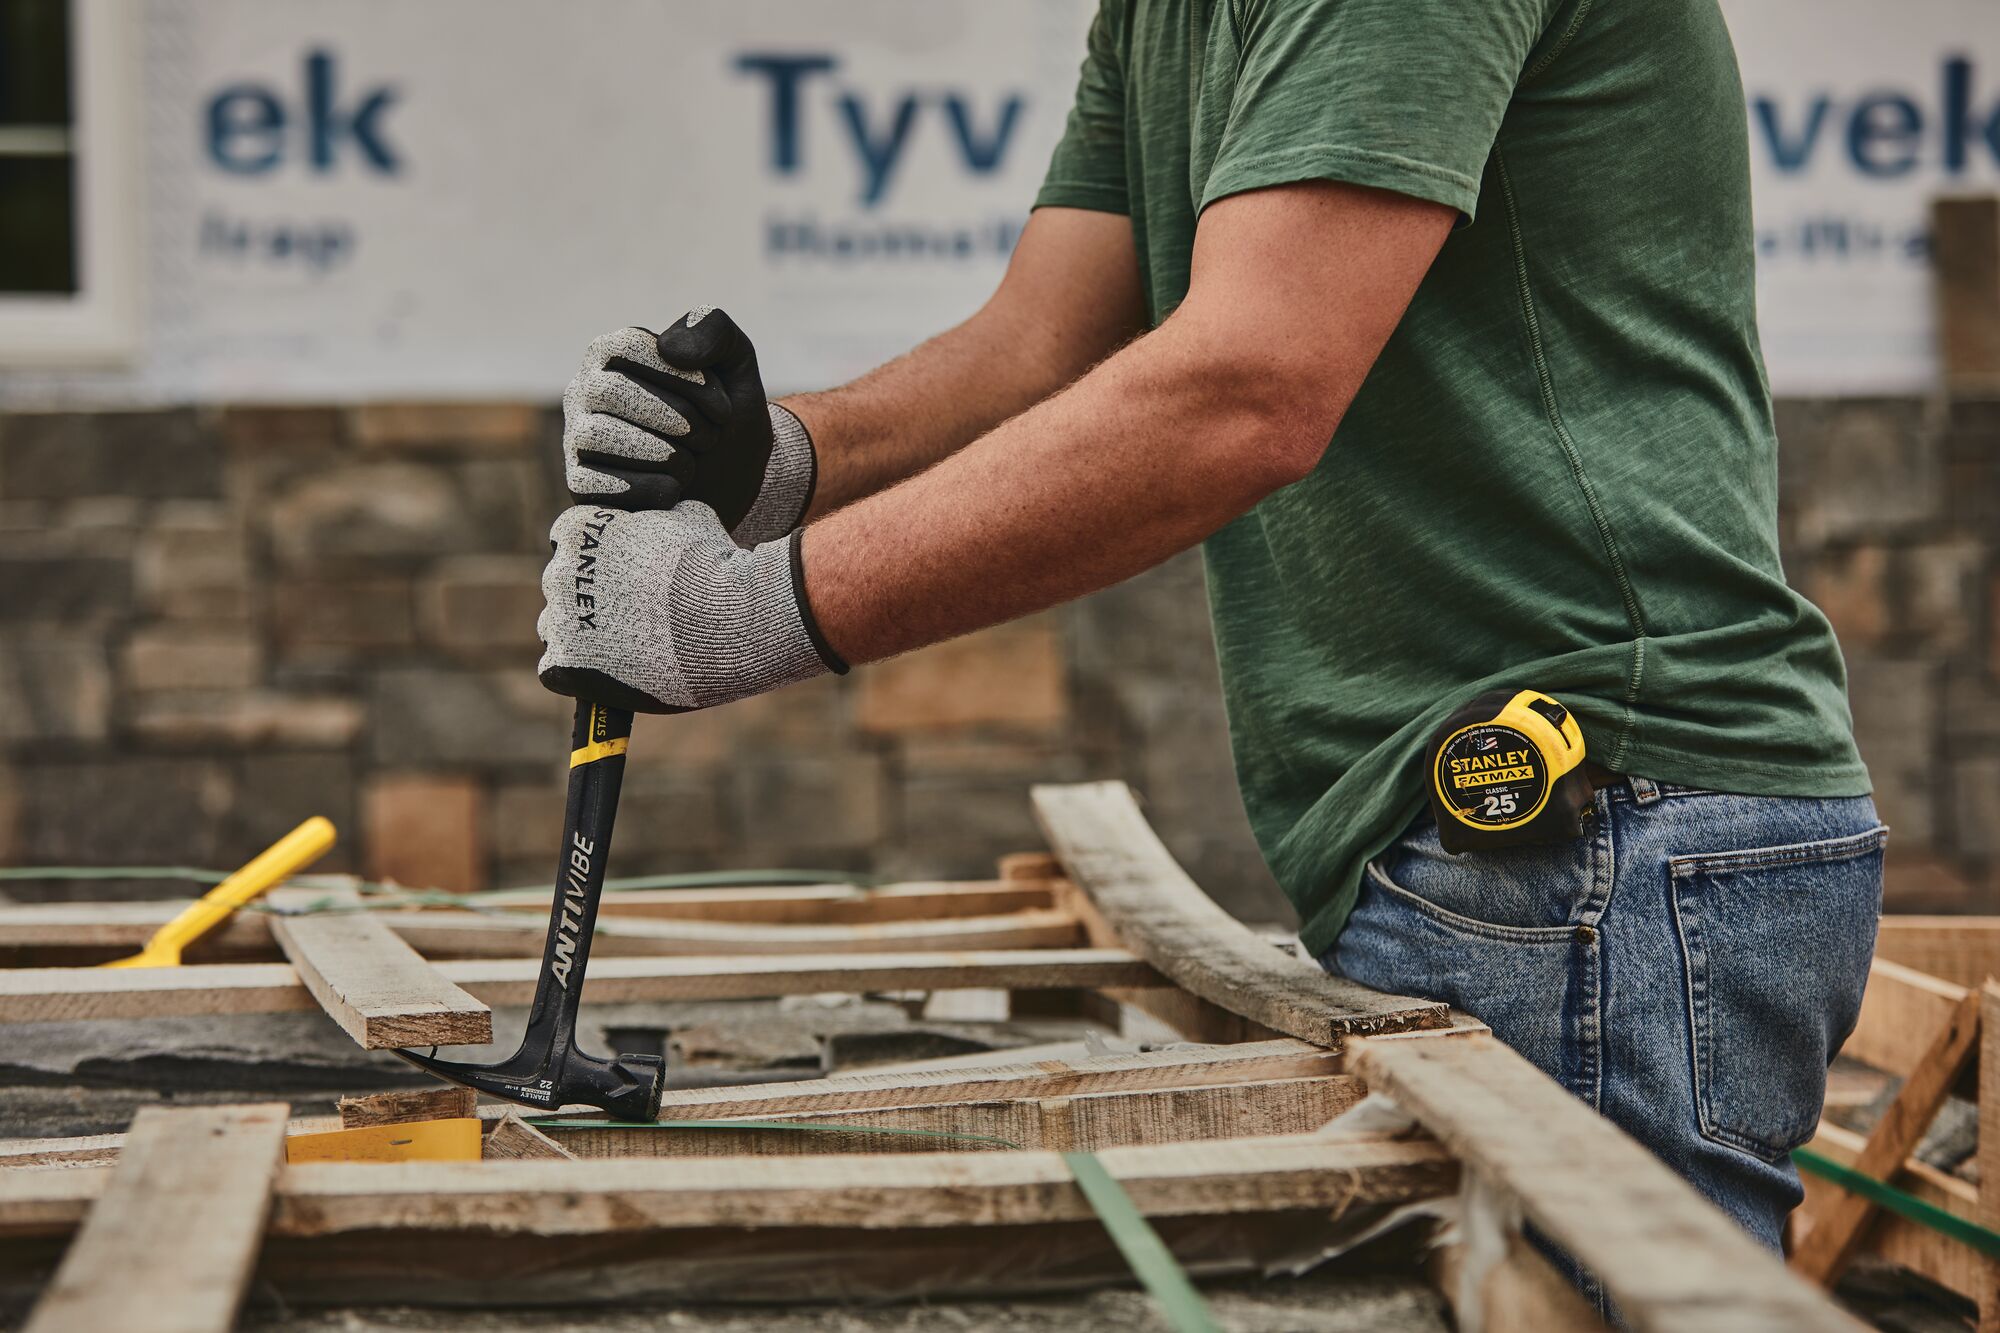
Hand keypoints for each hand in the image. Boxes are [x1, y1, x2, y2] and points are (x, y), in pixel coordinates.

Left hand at [535, 503, 845, 712]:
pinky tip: (612, 675)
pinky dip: (580, 674)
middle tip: (635, 613)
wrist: (728, 618)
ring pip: (558, 628)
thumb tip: (667, 516)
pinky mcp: (567, 664)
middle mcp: (561, 571)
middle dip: (592, 596)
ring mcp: (561, 619)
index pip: (571, 539)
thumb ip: (661, 516)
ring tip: (628, 648)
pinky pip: (557, 671)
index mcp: (581, 529)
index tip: (628, 574)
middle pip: (565, 585)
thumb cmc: (716, 566)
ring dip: (584, 636)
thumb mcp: (692, 516)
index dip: (603, 558)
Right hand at [561, 308, 816, 542]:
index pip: (628, 347)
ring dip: (662, 453)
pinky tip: (675, 489)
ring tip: (691, 462)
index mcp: (613, 353)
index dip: (682, 379)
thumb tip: (670, 348)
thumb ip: (712, 329)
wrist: (729, 483)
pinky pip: (595, 485)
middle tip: (710, 438)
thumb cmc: (722, 416)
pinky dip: (648, 488)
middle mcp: (585, 390)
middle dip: (676, 418)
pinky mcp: (581, 485)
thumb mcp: (734, 364)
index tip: (722, 409)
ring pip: (598, 435)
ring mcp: (578, 438)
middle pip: (611, 391)